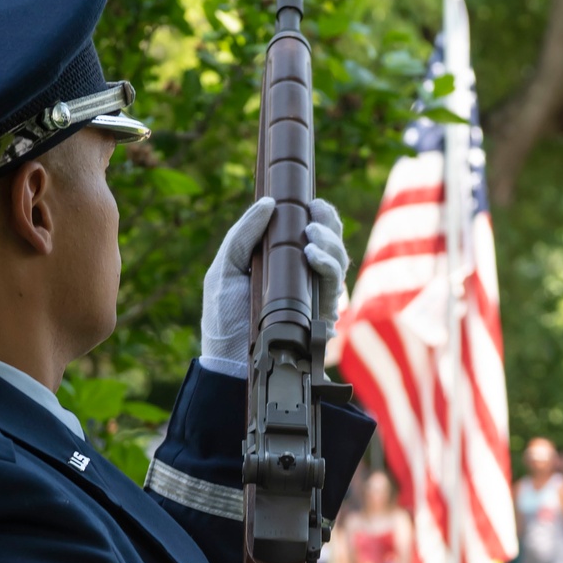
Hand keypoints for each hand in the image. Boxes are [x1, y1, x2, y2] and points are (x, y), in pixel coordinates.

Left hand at [200, 197, 350, 372]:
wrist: (227, 361)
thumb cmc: (223, 318)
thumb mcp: (225, 269)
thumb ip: (242, 235)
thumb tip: (268, 202)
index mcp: (282, 263)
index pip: (311, 233)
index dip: (319, 215)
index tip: (312, 201)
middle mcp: (302, 280)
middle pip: (331, 243)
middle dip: (329, 224)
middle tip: (314, 215)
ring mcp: (314, 299)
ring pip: (338, 263)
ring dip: (329, 243)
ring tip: (310, 236)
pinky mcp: (320, 318)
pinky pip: (334, 287)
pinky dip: (327, 268)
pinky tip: (312, 256)